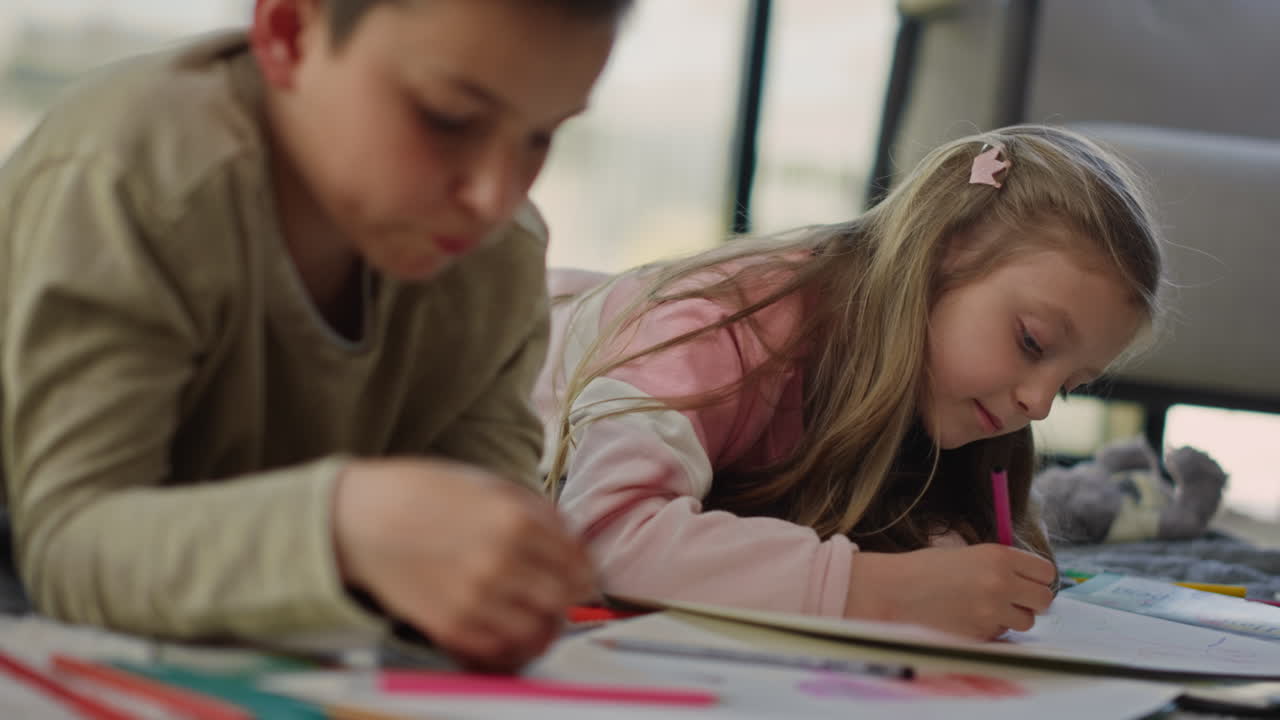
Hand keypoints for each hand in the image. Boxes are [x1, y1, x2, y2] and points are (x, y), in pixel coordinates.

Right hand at [331, 458, 593, 670]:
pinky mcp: (449, 626)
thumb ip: (536, 510)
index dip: (587, 570)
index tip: (584, 574)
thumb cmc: (424, 494)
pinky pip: (499, 648)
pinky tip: (506, 626)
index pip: (578, 562)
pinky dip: (511, 641)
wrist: (359, 519)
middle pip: (564, 598)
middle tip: (563, 593)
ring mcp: (474, 599)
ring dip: (544, 622)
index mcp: (515, 521)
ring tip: (537, 613)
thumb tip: (574, 538)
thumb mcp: (488, 485)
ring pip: (538, 630)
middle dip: (568, 596)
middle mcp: (500, 562)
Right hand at [844, 545, 1055, 639]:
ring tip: (985, 609)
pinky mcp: (981, 635)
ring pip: (1026, 622)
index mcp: (999, 556)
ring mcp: (992, 611)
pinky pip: (1001, 635)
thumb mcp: (968, 554)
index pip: (1046, 572)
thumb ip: (1001, 565)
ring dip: (1012, 618)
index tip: (1028, 581)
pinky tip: (968, 619)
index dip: (1038, 578)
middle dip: (1031, 601)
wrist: (894, 592)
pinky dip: (991, 630)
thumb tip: (1030, 581)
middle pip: (1044, 600)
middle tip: (1013, 599)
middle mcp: (1001, 583)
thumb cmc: (926, 570)